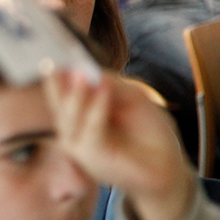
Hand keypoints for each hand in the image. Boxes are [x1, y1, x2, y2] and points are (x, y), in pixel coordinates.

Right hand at [43, 70, 194, 219]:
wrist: (165, 165)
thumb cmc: (147, 130)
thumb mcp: (131, 98)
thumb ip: (111, 85)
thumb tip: (89, 73)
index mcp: (78, 116)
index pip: (60, 93)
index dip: (56, 75)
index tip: (54, 54)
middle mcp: (73, 131)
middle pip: (58, 104)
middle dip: (58, 83)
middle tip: (60, 62)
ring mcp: (79, 146)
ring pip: (70, 117)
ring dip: (77, 94)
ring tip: (81, 73)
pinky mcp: (92, 158)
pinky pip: (90, 131)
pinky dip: (96, 109)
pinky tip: (103, 90)